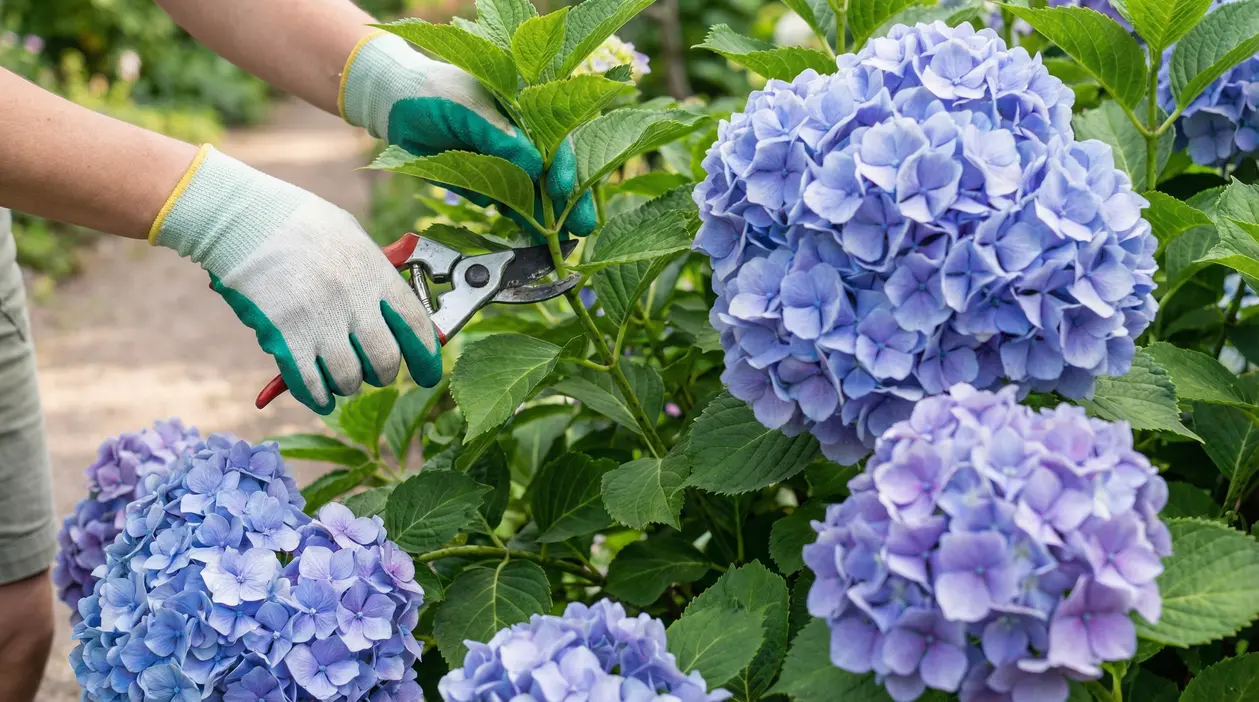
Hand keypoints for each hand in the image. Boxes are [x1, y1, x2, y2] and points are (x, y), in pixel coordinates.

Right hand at [151, 146, 440, 414]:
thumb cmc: (300, 223)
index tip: (428, 374)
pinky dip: (318, 397)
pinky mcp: (284, 337)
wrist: (244, 218)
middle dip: (384, 374)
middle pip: (385, 361)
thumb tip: (400, 310)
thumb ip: (377, 273)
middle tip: (376, 372)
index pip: (416, 326)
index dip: (427, 357)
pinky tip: (321, 396)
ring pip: (349, 379)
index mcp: (376, 272)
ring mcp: (319, 321)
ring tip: (343, 377)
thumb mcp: (352, 237)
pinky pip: (310, 384)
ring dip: (348, 385)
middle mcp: (354, 300)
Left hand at [340, 32, 596, 236]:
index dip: (566, 166)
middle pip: (554, 173)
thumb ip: (499, 137)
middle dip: (569, 203)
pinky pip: (506, 203)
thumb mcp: (467, 108)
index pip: (557, 141)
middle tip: (582, 229)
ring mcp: (504, 160)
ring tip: (555, 241)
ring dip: (544, 218)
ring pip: (532, 193)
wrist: (391, 105)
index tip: (564, 191)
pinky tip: (528, 235)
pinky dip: (516, 218)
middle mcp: (522, 138)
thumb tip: (535, 167)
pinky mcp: (486, 180)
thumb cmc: (431, 93)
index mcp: (525, 110)